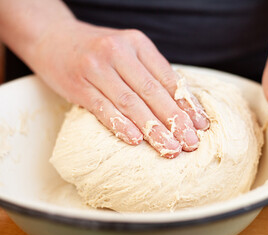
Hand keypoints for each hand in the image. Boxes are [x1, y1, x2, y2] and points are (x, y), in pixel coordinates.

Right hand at [31, 20, 209, 157]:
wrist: (51, 38)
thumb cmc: (96, 50)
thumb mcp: (127, 51)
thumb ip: (150, 73)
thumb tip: (180, 105)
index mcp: (137, 43)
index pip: (167, 78)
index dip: (186, 103)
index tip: (200, 125)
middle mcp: (119, 52)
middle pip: (152, 92)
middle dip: (175, 120)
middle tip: (190, 143)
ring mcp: (96, 68)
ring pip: (131, 103)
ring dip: (153, 129)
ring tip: (170, 148)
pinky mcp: (78, 85)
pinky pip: (103, 108)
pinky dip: (121, 125)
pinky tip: (136, 140)